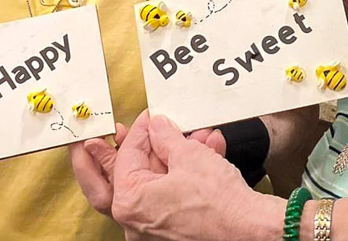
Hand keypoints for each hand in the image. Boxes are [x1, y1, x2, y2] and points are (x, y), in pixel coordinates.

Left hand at [71, 121, 225, 218]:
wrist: (250, 229)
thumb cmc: (218, 201)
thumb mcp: (188, 155)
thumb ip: (165, 136)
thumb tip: (156, 126)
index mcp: (130, 202)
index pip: (126, 156)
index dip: (140, 130)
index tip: (150, 117)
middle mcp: (136, 221)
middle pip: (120, 179)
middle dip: (114, 154)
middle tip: (97, 138)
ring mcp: (154, 228)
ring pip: (154, 184)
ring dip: (171, 156)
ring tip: (194, 135)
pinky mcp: (175, 229)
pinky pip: (172, 195)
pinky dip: (184, 173)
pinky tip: (207, 150)